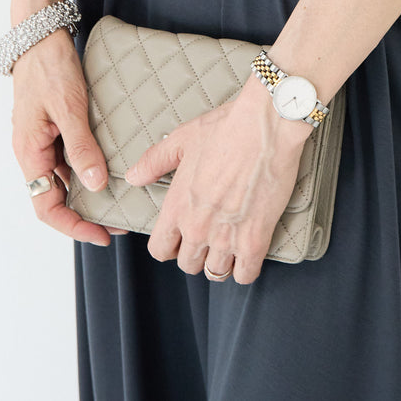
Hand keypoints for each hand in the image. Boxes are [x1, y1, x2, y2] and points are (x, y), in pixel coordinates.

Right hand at [10, 27, 128, 246]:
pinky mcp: (51, 128)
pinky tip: (108, 166)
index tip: (102, 235)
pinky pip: (67, 157)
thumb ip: (81, 147)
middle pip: (55, 198)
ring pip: (63, 179)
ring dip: (87, 191)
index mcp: (30, 153)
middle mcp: (33, 152)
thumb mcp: (69, 107)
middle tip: (118, 220)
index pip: (47, 207)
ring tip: (119, 197)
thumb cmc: (49, 67)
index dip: (74, 226)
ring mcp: (41, 140)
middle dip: (85, 214)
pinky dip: (85, 167)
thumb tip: (95, 185)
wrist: (39, 34)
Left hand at [124, 73, 312, 282]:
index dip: (169, 246)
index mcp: (177, 206)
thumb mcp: (184, 138)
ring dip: (221, 262)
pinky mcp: (254, 240)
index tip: (180, 239)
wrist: (267, 125)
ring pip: (215, 273)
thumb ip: (155, 161)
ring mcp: (226, 237)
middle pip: (188, 264)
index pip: (160, 250)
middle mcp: (197, 228)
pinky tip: (248, 254)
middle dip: (197, 254)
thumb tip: (133, 176)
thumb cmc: (227, 127)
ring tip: (229, 247)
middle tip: (209, 239)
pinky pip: (245, 275)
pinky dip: (246, 269)